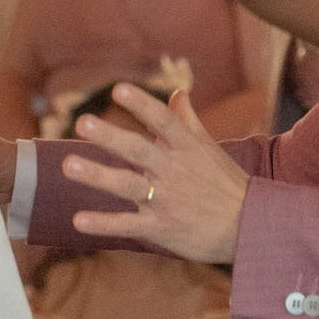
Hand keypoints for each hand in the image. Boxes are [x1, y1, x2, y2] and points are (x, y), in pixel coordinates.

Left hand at [61, 84, 247, 263]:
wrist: (250, 228)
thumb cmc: (226, 184)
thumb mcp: (209, 149)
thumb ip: (187, 120)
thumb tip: (177, 91)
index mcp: (186, 149)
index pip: (163, 121)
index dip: (142, 105)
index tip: (119, 90)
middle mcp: (174, 172)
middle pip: (138, 150)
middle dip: (110, 136)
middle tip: (82, 122)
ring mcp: (167, 201)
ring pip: (128, 186)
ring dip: (97, 175)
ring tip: (68, 164)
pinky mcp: (161, 228)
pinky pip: (128, 225)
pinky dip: (103, 224)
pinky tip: (77, 221)